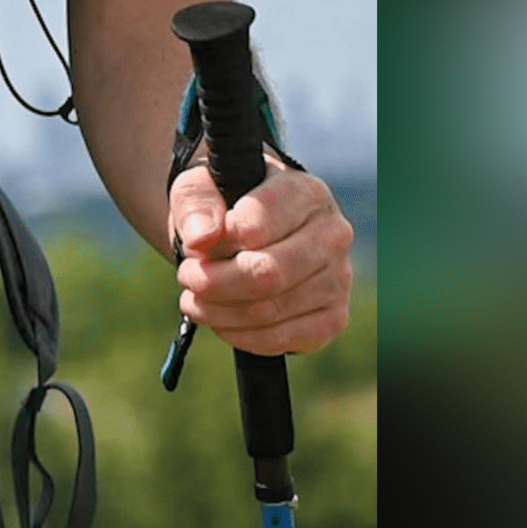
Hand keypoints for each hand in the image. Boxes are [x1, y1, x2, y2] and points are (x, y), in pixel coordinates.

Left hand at [171, 159, 354, 356]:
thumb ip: (196, 204)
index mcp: (306, 193)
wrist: (251, 232)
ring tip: (195, 300)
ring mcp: (339, 278)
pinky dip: (240, 336)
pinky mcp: (333, 318)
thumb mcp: (200, 187)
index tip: (196, 246)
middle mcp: (333, 234)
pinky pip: (282, 339)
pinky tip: (221, 321)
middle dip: (214, 283)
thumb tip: (201, 238)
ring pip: (270, 310)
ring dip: (219, 312)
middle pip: (268, 274)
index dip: (216, 242)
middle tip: (187, 277)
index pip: (256, 225)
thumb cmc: (226, 205)